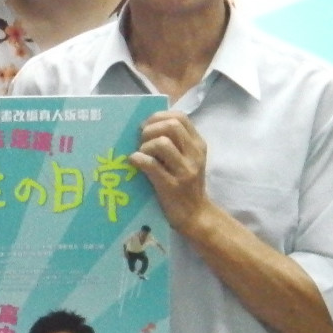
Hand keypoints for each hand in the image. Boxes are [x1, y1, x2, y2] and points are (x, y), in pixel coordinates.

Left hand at [129, 110, 213, 239]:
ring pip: (162, 143)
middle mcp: (195, 154)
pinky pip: (151, 165)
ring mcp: (185, 170)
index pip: (180, 117)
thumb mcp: (187, 159)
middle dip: (150, 129)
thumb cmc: (185, 185)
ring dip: (145, 146)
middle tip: (141, 141)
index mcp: (198, 144)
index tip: (146, 126)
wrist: (195, 215)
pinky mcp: (172, 185)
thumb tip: (145, 126)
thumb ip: (175, 142)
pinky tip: (134, 162)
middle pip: (171, 126)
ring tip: (141, 155)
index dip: (159, 117)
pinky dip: (138, 159)